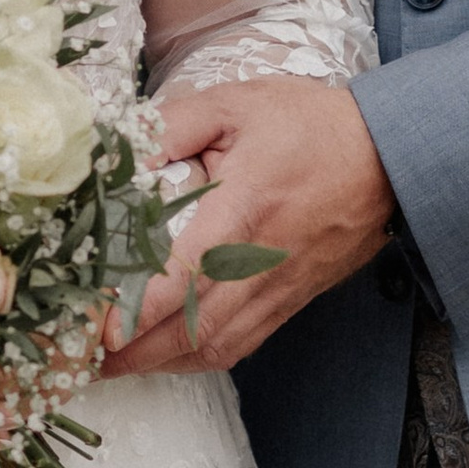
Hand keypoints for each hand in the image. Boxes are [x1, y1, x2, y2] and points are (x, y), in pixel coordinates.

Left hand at [105, 79, 393, 379]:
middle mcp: (260, 264)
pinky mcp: (289, 301)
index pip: (183, 276)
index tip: (97, 331)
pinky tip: (165, 352)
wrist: (390, 156)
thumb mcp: (236, 104)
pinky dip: (195, 357)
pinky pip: (238, 346)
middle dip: (131, 354)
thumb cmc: (311, 126)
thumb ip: (171, 126)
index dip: (137, 310)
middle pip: (190, 330)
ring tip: (110, 363)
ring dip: (158, 363)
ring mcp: (277, 289)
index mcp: (244, 213)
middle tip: (79, 356)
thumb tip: (115, 152)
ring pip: (211, 348)